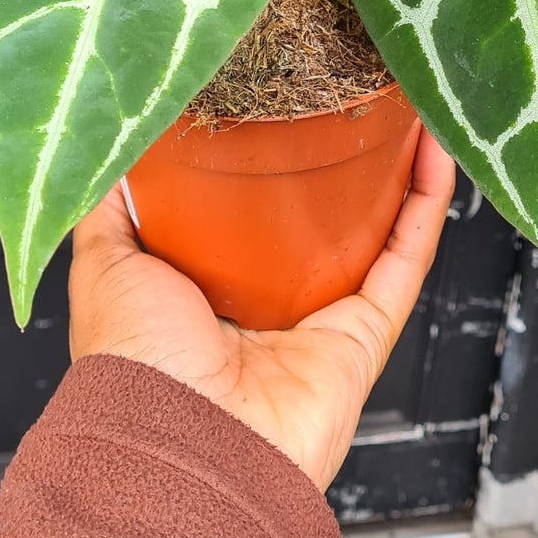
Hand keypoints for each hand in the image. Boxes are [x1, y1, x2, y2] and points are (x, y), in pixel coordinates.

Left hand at [68, 129, 455, 490]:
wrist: (177, 444)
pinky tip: (432, 147)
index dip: (274, 156)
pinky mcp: (365, 333)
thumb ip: (111, 210)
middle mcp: (271, 301)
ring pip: (376, 228)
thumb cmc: (133, 362)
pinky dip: (426, 203)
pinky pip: (406, 257)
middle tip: (353, 93)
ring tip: (404, 102)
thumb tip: (112, 153)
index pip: (253, 209)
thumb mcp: (105, 263)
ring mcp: (323, 317)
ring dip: (399, 167)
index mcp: (211, 284)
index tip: (288, 98)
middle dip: (344, 157)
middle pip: (323, 217)